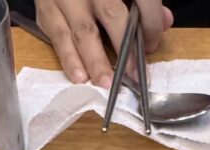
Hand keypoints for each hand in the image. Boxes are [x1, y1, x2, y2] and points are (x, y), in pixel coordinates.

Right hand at [35, 0, 173, 85]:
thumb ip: (144, 0)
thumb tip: (163, 21)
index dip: (151, 24)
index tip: (152, 46)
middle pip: (111, 14)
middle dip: (124, 49)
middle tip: (132, 76)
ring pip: (81, 31)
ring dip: (94, 60)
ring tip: (104, 82)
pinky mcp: (45, 8)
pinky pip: (56, 36)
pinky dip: (67, 58)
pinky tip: (77, 76)